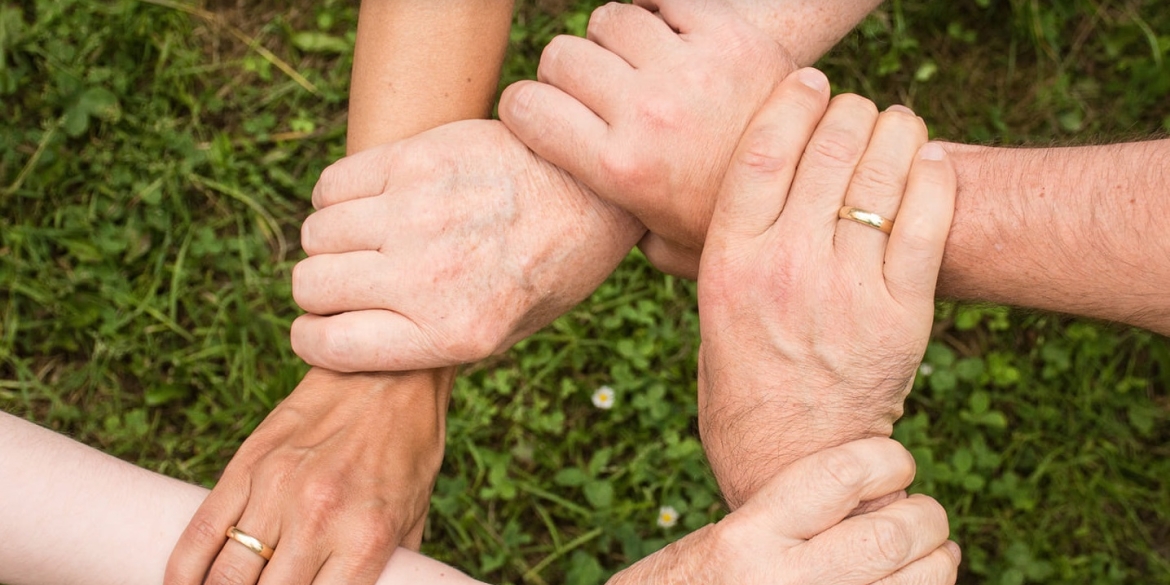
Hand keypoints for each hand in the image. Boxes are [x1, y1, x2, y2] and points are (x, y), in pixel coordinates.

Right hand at [165, 367, 451, 584]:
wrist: (392, 374)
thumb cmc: (409, 450)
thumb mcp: (413, 518)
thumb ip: (387, 569)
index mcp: (366, 539)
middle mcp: (318, 519)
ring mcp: (276, 489)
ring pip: (224, 576)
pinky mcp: (246, 464)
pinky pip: (200, 532)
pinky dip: (183, 572)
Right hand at [290, 119, 642, 371]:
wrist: (594, 190)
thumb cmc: (551, 267)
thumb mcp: (506, 332)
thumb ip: (431, 343)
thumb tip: (352, 343)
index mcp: (453, 333)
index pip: (329, 345)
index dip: (313, 339)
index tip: (321, 328)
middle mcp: (429, 277)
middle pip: (311, 286)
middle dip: (320, 290)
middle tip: (351, 281)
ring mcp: (419, 213)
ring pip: (316, 233)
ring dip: (330, 242)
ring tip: (366, 239)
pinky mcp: (417, 159)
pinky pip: (332, 185)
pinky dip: (337, 198)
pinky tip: (371, 203)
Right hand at [499, 0, 794, 277]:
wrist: (818, 186)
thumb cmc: (730, 221)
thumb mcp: (663, 245)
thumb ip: (613, 229)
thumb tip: (574, 222)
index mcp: (620, 169)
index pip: (525, 107)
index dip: (524, 107)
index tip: (540, 114)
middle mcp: (647, 113)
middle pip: (562, 56)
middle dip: (567, 73)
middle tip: (594, 92)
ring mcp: (689, 69)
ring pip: (608, 19)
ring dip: (613, 39)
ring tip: (635, 64)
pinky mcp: (728, 34)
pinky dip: (657, 10)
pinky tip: (667, 37)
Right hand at [607, 438, 960, 583]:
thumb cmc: (701, 581)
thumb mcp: (730, 537)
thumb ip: (790, 514)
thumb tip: (876, 491)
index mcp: (749, 536)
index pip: (841, 475)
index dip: (887, 459)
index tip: (896, 461)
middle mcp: (784, 580)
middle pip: (891, 535)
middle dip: (926, 517)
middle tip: (927, 514)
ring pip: (916, 581)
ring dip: (939, 561)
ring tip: (936, 551)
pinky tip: (922, 580)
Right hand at [696, 68, 956, 506]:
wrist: (794, 459)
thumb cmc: (743, 383)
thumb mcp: (708, 313)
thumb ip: (715, 253)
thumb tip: (710, 200)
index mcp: (730, 262)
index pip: (762, 152)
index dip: (792, 103)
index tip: (810, 83)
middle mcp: (786, 267)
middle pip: (827, 151)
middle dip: (849, 112)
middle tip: (858, 108)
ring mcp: (847, 289)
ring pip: (881, 177)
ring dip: (895, 133)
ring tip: (897, 124)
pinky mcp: (901, 314)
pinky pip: (926, 223)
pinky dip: (932, 179)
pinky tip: (929, 161)